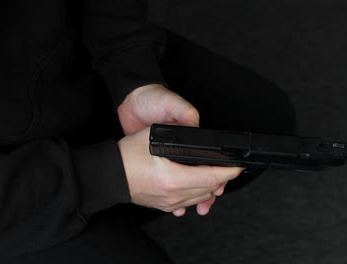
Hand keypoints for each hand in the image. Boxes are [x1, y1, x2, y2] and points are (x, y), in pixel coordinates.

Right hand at [118, 84, 220, 215]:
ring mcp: (168, 202)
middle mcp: (173, 194)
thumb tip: (195, 132)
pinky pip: (187, 203)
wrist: (109, 174)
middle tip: (229, 168)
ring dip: (210, 187)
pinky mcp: (164, 205)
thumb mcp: (152, 138)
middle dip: (222, 178)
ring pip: (199, 198)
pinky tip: (197, 186)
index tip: (237, 166)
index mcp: (173, 178)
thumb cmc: (126, 155)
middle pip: (208, 190)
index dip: (228, 172)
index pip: (211, 177)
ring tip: (216, 175)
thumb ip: (176, 136)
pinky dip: (196, 194)